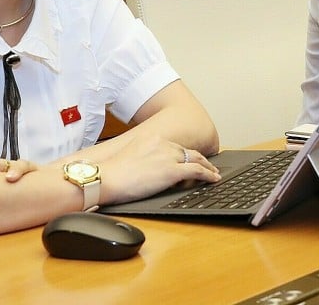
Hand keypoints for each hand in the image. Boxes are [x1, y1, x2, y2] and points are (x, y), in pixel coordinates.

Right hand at [98, 134, 219, 205]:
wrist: (104, 177)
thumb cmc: (109, 174)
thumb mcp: (129, 158)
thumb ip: (143, 159)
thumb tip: (148, 170)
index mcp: (151, 139)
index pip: (174, 147)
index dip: (185, 155)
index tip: (191, 159)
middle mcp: (162, 144)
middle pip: (187, 151)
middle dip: (200, 159)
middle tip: (209, 166)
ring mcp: (168, 156)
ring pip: (196, 159)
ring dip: (208, 167)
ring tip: (214, 173)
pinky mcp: (172, 171)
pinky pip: (197, 171)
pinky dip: (208, 175)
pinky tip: (213, 179)